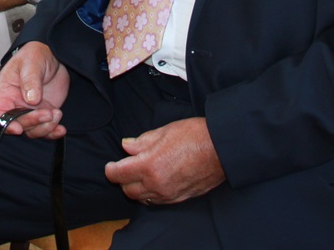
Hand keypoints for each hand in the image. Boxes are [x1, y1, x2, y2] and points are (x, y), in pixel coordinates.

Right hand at [0, 42, 69, 138]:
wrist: (54, 55)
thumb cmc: (36, 55)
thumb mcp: (31, 62)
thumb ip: (30, 80)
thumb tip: (31, 99)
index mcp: (6, 91)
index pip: (0, 112)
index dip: (6, 123)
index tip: (18, 128)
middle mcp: (16, 104)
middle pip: (18, 123)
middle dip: (33, 122)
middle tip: (48, 113)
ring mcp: (31, 110)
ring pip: (33, 130)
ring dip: (45, 127)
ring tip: (57, 113)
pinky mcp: (45, 113)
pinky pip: (47, 129)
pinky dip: (53, 132)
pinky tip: (61, 129)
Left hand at [103, 117, 224, 204]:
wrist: (222, 148)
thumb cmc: (195, 135)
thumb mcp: (164, 131)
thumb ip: (142, 141)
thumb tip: (126, 146)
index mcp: (149, 165)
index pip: (118, 174)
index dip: (111, 169)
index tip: (111, 165)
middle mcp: (156, 184)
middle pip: (127, 190)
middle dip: (123, 179)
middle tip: (126, 167)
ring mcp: (168, 194)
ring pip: (142, 199)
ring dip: (136, 188)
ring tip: (140, 174)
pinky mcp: (179, 198)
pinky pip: (157, 201)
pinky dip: (151, 194)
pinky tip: (154, 182)